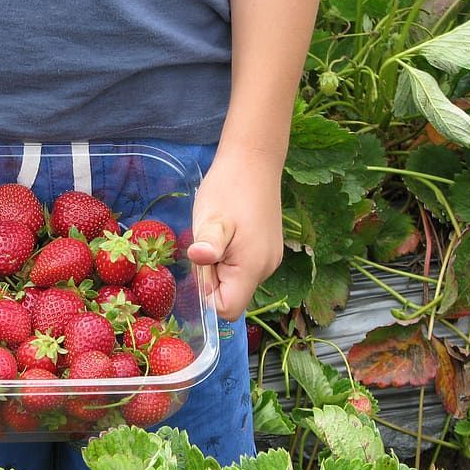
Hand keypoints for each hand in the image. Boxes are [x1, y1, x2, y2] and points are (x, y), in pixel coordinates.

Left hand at [187, 148, 283, 321]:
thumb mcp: (212, 218)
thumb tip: (200, 259)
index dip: (206, 297)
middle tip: (206, 245)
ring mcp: (269, 260)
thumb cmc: (229, 188)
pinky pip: (242, 268)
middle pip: (231, 297)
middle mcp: (266, 270)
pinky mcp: (266, 250)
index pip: (227, 310)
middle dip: (211, 280)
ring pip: (235, 282)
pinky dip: (228, 258)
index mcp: (253, 268)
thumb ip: (208, 244)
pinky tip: (225, 233)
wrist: (254, 160)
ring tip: (215, 235)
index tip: (200, 267)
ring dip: (218, 268)